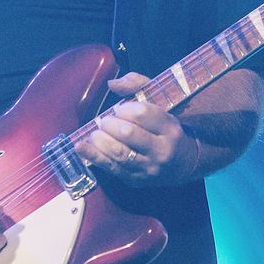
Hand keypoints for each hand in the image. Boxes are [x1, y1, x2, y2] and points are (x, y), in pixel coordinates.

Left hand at [74, 72, 198, 185]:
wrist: (182, 165)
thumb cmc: (166, 130)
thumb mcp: (161, 104)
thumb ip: (138, 86)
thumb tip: (112, 84)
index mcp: (170, 128)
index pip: (144, 114)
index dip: (125, 108)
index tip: (120, 108)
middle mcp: (161, 149)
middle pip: (128, 133)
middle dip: (110, 124)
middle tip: (105, 121)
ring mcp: (148, 167)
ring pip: (118, 152)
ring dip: (100, 140)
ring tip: (95, 133)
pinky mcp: (134, 179)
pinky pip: (110, 167)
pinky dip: (92, 155)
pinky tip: (81, 146)